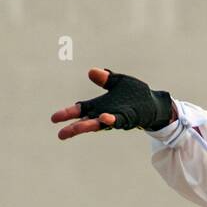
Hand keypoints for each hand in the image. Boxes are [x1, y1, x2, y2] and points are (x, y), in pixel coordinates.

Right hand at [51, 68, 173, 139]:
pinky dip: (111, 120)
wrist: (152, 103)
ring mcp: (115, 118)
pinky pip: (118, 121)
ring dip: (88, 126)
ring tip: (76, 128)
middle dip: (73, 127)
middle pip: (85, 122)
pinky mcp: (127, 119)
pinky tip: (104, 119)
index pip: (80, 110)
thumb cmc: (134, 94)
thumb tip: (92, 72)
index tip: (53, 119)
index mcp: (98, 106)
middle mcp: (104, 114)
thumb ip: (105, 79)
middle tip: (61, 134)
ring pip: (99, 124)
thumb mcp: (118, 82)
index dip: (67, 114)